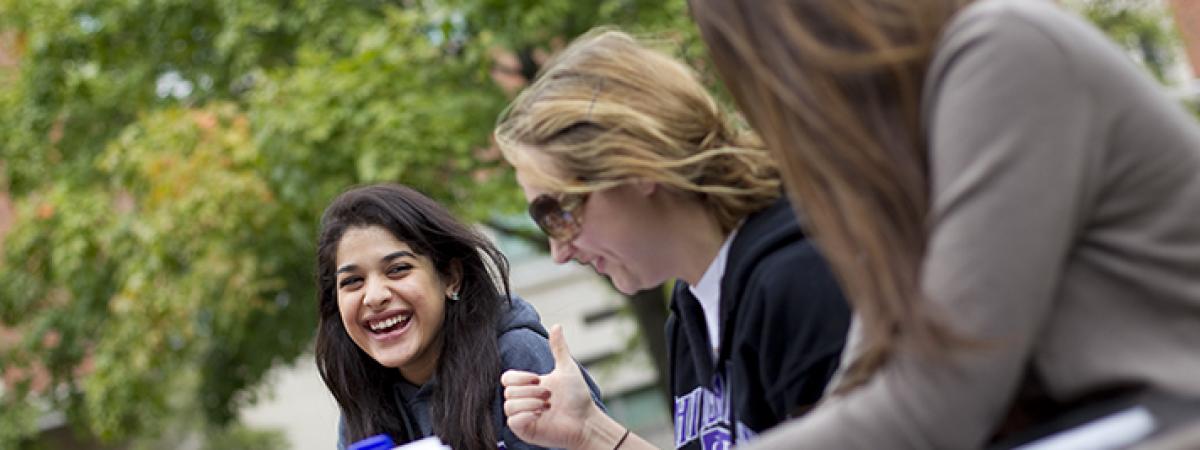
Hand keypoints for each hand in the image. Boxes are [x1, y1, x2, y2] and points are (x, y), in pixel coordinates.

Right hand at [502, 325, 605, 448]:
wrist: (586, 421)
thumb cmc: (578, 397)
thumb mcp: (566, 368)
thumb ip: (558, 348)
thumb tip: (556, 325)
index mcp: (528, 386)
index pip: (507, 378)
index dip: (520, 377)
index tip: (538, 378)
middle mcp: (523, 401)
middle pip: (508, 391)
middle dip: (530, 391)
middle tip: (548, 395)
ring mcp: (522, 417)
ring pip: (509, 406)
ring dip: (530, 402)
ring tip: (547, 405)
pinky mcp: (524, 431)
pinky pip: (512, 422)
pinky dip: (526, 415)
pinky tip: (541, 415)